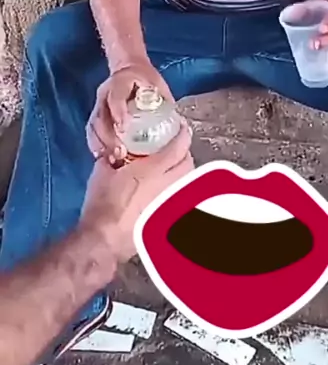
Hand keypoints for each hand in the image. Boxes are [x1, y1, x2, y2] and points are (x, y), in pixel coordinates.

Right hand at [81, 120, 193, 263]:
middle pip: (188, 163)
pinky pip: (178, 195)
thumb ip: (111, 155)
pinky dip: (176, 187)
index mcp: (152, 170)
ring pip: (186, 180)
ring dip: (182, 170)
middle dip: (185, 152)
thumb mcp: (102, 171)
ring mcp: (169, 202)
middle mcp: (166, 184)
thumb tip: (114, 149)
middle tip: (176, 146)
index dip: (183, 133)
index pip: (178, 147)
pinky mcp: (166, 216)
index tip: (182, 126)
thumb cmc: (102, 203)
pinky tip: (165, 188)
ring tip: (172, 166)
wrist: (104, 238)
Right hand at [87, 61, 173, 159]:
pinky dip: (98, 146)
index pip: (116, 96)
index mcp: (121, 81)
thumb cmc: (148, 79)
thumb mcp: (159, 87)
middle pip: (100, 116)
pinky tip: (106, 158)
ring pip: (94, 126)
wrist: (132, 68)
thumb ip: (165, 105)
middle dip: (109, 137)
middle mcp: (106, 92)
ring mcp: (99, 104)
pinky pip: (93, 131)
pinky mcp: (98, 115)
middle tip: (121, 153)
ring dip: (103, 145)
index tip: (125, 127)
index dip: (119, 112)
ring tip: (114, 160)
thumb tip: (180, 128)